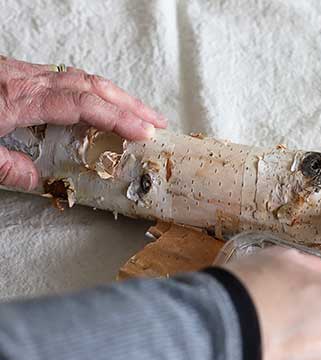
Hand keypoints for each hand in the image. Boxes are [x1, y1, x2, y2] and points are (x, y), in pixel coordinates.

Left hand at [0, 56, 166, 190]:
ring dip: (114, 95)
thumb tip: (35, 179)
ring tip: (137, 112)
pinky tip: (99, 100)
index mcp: (21, 99)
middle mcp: (28, 80)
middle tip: (156, 122)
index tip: (143, 131)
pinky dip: (91, 88)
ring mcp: (23, 72)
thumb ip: (7, 166)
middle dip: (130, 105)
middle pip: (92, 86)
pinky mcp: (18, 70)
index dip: (118, 118)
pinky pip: (66, 75)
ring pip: (82, 77)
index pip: (82, 105)